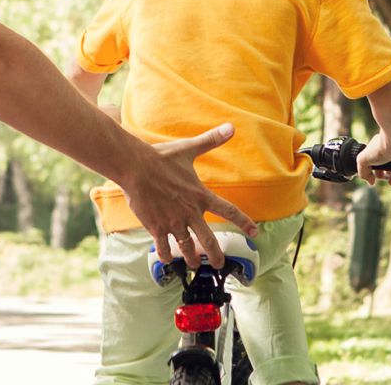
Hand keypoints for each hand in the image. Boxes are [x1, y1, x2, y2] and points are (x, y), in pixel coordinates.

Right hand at [121, 123, 257, 270]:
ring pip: (187, 247)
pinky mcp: (156, 227)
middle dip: (215, 255)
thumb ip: (211, 140)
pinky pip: (163, 247)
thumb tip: (231, 127)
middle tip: (218, 264)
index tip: (255, 232)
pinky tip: (166, 260)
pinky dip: (165, 255)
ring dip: (191, 258)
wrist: (135, 167)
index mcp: (200, 196)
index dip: (244, 222)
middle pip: (208, 240)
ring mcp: (173, 222)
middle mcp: (190, 212)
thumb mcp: (189, 148)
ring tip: (193, 264)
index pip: (229, 211)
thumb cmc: (161, 157)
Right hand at [356, 129, 390, 185]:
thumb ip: (362, 172)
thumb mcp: (363, 160)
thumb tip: (370, 182)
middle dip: (385, 175)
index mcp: (379, 146)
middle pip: (388, 165)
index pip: (377, 160)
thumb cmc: (379, 149)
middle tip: (383, 178)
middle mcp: (390, 148)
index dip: (375, 171)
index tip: (374, 177)